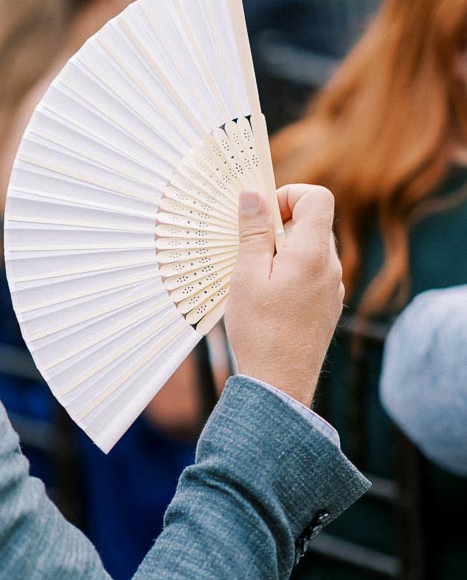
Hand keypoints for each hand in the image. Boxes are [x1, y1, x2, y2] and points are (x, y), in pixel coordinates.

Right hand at [224, 185, 343, 407]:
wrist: (280, 384)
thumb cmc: (260, 331)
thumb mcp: (247, 275)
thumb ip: (254, 232)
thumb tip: (254, 195)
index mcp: (313, 253)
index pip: (317, 197)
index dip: (289, 195)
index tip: (262, 216)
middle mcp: (331, 267)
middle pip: (312, 223)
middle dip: (280, 226)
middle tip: (249, 250)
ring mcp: (332, 288)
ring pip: (310, 251)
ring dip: (283, 252)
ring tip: (255, 279)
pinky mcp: (327, 307)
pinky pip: (311, 275)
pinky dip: (290, 274)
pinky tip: (268, 300)